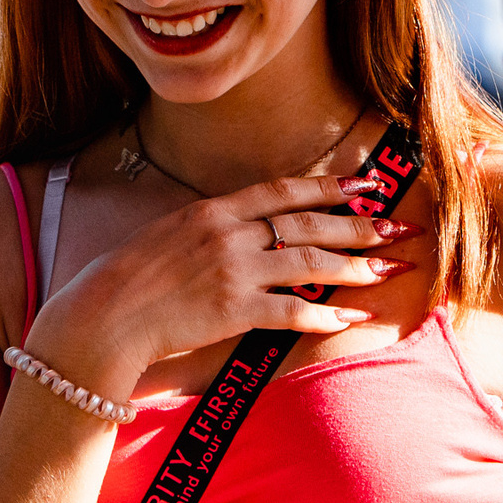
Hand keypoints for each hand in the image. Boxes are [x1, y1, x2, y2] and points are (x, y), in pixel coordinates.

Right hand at [33, 173, 419, 391]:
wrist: (103, 316)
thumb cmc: (124, 278)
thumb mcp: (167, 235)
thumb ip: (208, 227)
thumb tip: (240, 228)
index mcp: (213, 210)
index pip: (285, 191)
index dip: (331, 187)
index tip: (368, 185)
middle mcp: (230, 234)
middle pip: (310, 224)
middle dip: (361, 227)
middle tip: (399, 228)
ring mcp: (234, 271)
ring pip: (311, 264)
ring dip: (355, 268)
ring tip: (389, 270)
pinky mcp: (234, 310)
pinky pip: (293, 311)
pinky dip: (325, 315)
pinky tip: (351, 318)